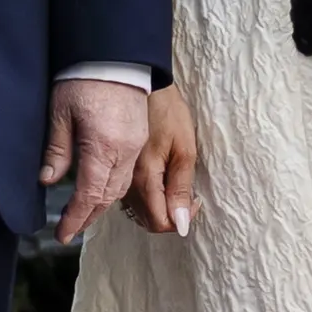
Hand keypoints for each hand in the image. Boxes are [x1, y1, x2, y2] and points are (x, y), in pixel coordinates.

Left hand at [41, 77, 150, 245]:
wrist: (117, 57)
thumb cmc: (84, 80)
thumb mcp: (60, 113)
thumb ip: (57, 150)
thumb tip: (48, 181)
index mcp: (104, 147)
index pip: (89, 194)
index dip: (76, 218)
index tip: (63, 235)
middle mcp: (126, 151)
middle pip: (108, 196)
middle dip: (89, 216)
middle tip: (70, 230)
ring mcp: (136, 146)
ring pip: (121, 187)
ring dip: (101, 204)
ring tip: (83, 216)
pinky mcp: (139, 139)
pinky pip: (128, 173)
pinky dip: (112, 188)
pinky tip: (100, 191)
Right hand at [124, 82, 198, 236]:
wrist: (143, 88)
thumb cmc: (167, 113)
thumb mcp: (184, 149)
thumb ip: (181, 188)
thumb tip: (181, 222)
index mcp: (144, 179)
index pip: (160, 222)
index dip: (181, 219)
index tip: (193, 200)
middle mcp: (127, 184)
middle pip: (148, 221)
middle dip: (171, 214)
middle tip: (186, 194)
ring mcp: (120, 178)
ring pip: (139, 212)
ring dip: (159, 206)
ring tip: (174, 183)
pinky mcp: (118, 171)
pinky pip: (132, 198)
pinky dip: (149, 197)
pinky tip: (160, 179)